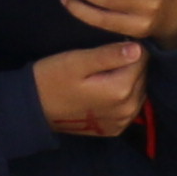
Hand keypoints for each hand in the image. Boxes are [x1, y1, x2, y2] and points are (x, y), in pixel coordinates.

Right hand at [33, 40, 148, 137]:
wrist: (34, 108)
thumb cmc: (53, 79)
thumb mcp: (77, 61)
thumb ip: (108, 55)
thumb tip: (138, 48)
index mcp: (121, 89)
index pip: (141, 58)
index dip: (127, 47)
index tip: (107, 47)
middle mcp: (128, 109)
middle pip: (142, 75)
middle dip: (128, 64)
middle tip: (101, 61)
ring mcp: (123, 122)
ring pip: (139, 90)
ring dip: (127, 80)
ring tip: (102, 75)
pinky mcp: (116, 129)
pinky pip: (130, 106)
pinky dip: (123, 97)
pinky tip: (104, 92)